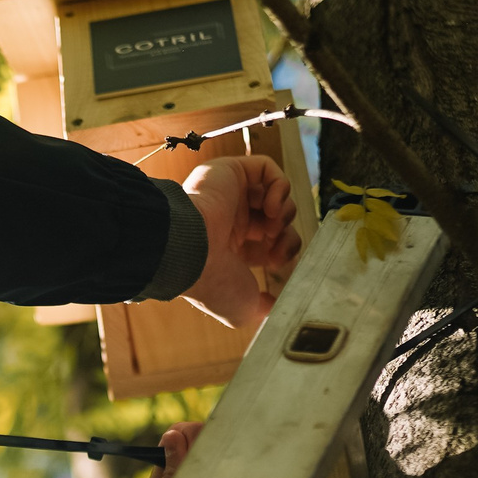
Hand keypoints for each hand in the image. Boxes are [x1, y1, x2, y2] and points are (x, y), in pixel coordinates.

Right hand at [181, 155, 301, 328]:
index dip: (282, 251)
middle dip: (286, 234)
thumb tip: (273, 308)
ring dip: (285, 210)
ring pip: (273, 193)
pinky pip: (266, 168)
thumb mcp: (242, 308)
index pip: (267, 243)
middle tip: (278, 247)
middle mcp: (230, 220)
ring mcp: (230, 195)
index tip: (278, 263)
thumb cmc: (211, 282)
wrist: (191, 251)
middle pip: (275, 220)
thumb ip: (261, 309)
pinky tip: (271, 205)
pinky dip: (279, 186)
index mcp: (229, 249)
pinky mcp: (230, 172)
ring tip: (273, 222)